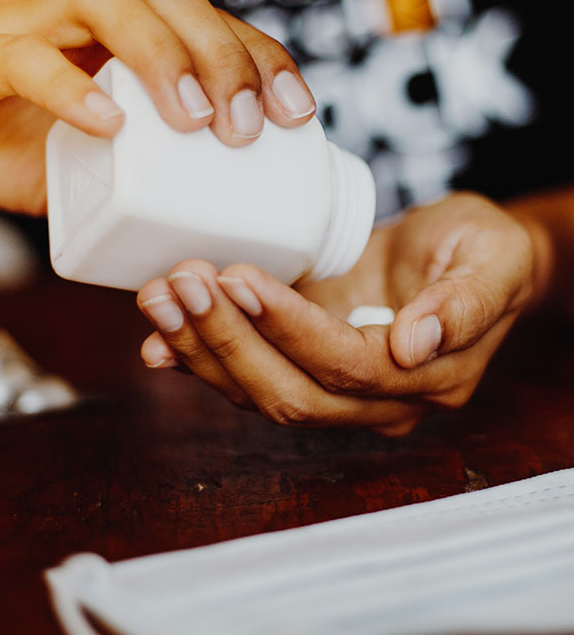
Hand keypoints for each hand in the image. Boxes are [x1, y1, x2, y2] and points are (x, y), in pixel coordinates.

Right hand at [0, 0, 313, 212]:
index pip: (208, 23)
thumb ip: (148, 178)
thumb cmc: (6, 141)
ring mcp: (31, 23)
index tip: (297, 113)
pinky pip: (25, 57)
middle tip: (247, 126)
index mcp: (123, 34)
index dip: (260, 58)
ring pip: (107, 3)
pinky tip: (108, 121)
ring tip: (195, 119)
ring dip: (163, 57)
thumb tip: (214, 225)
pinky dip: (70, 87)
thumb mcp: (98, 165)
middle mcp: (84, 13)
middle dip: (223, 56)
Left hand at [137, 193, 536, 435]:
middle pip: (290, 391)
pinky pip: (249, 379)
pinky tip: (159, 342)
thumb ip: (464, 303)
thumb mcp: (493, 259)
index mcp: (429, 377)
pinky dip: (200, 362)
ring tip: (159, 299)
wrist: (463, 258)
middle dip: (227, 341)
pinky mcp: (305, 367)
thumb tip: (416, 343)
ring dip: (202, 349)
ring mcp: (337, 390)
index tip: (240, 279)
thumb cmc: (483, 251)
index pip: (346, 364)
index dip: (289, 328)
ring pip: (260, 392)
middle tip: (179, 285)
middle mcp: (378, 399)